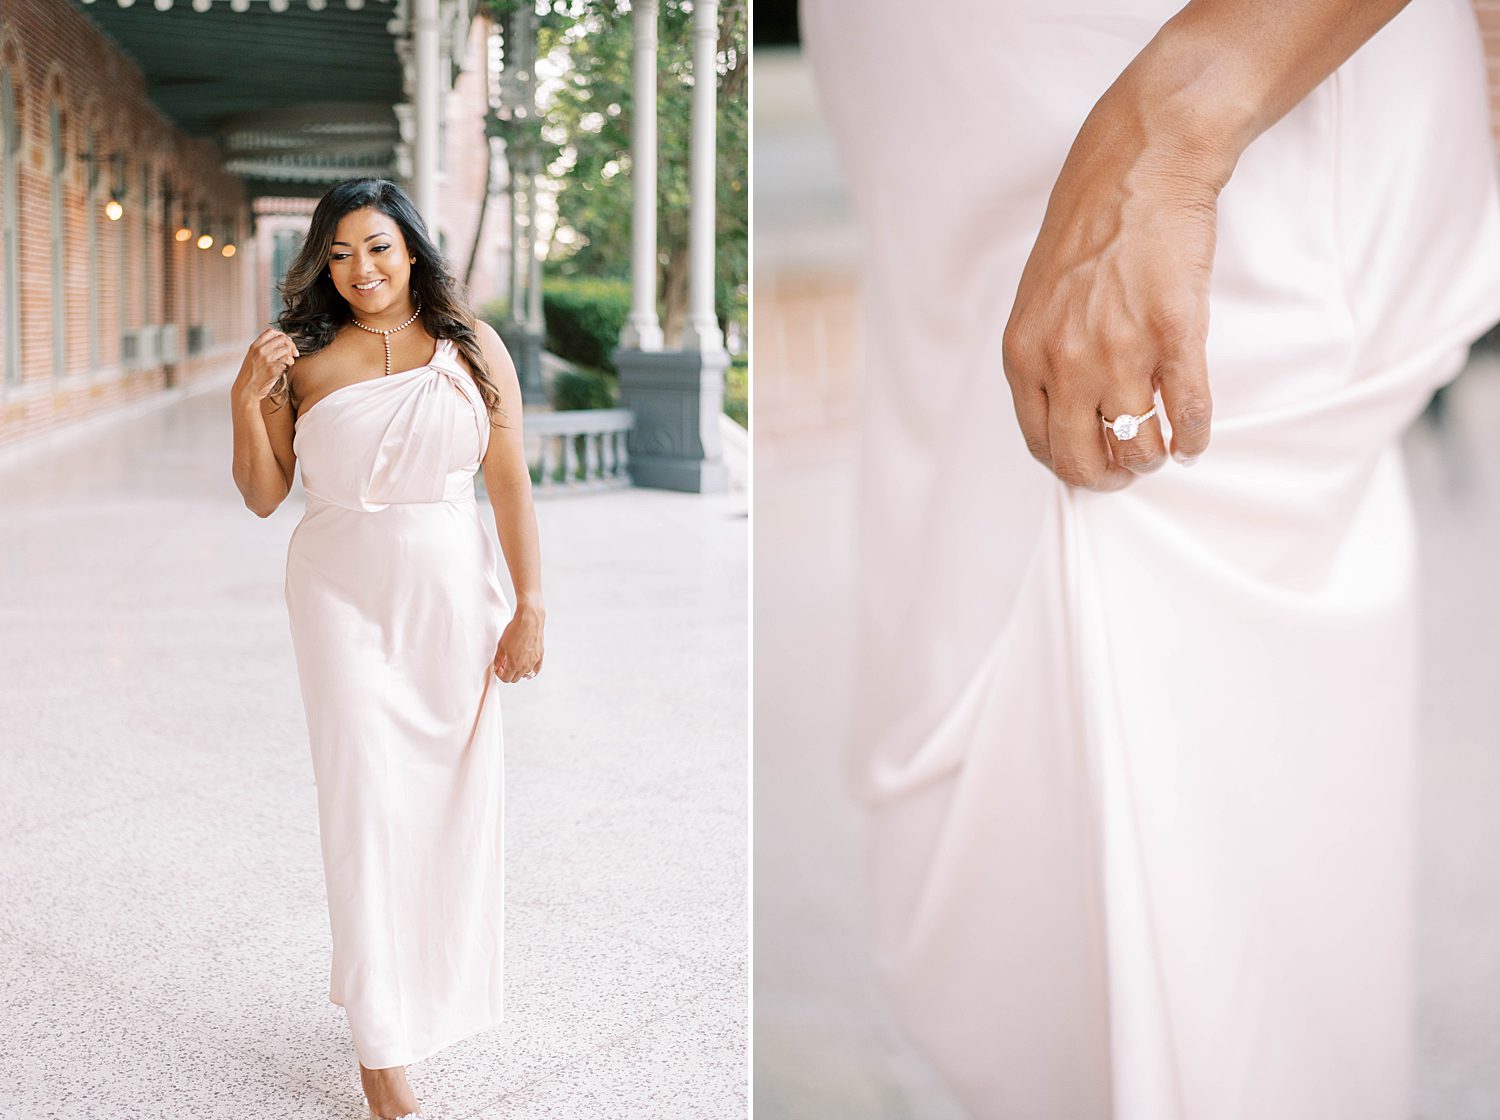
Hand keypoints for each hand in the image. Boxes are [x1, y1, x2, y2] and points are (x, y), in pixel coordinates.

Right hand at [233, 328, 299, 405]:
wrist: (246, 390)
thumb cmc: (251, 375)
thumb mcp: (252, 357)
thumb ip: (263, 349)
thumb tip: (283, 341)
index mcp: (254, 346)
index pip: (271, 332)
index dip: (282, 334)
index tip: (287, 342)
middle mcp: (260, 350)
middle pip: (282, 338)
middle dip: (291, 345)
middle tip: (294, 353)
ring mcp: (267, 359)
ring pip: (287, 350)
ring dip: (291, 356)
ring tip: (288, 362)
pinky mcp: (273, 369)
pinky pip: (288, 362)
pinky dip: (289, 365)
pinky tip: (285, 369)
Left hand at [491, 603, 543, 683]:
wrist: (529, 619)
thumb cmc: (515, 630)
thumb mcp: (501, 644)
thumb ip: (498, 659)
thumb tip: (496, 666)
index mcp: (514, 664)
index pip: (506, 679)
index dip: (499, 674)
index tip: (498, 667)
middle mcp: (525, 666)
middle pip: (515, 678)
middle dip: (508, 673)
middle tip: (504, 664)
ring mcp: (534, 661)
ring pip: (525, 675)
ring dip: (518, 671)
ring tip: (515, 661)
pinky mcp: (540, 655)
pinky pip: (536, 669)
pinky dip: (531, 671)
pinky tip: (527, 667)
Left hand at [1002, 87, 1221, 489]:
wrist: (1139, 168)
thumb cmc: (1089, 229)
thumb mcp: (1038, 301)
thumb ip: (1044, 357)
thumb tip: (1064, 414)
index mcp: (1025, 354)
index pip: (1042, 443)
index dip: (1070, 466)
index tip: (1091, 464)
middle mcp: (1067, 361)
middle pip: (1085, 459)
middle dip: (1109, 476)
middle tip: (1127, 469)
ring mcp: (1122, 351)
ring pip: (1138, 446)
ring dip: (1152, 459)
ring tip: (1161, 448)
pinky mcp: (1176, 335)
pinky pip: (1187, 414)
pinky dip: (1192, 438)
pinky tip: (1193, 439)